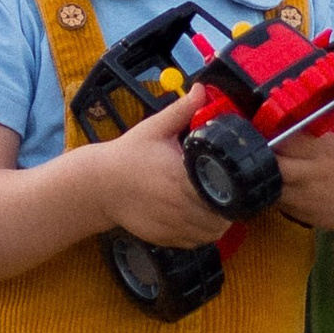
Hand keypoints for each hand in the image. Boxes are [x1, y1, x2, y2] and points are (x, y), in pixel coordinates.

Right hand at [89, 93, 232, 248]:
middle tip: (229, 191)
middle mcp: (178, 205)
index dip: (234, 189)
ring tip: (218, 206)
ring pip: (211, 233)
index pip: (222, 191)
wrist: (98, 185)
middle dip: (231, 206)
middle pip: (222, 216)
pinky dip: (203, 234)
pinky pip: (195, 242)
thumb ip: (181, 110)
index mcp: (181, 177)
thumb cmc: (127, 156)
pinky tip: (200, 218)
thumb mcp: (154, 128)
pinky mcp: (164, 238)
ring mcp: (172, 225)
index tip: (234, 180)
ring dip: (220, 222)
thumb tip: (202, 90)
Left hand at [271, 119, 333, 266]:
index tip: (265, 115)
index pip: (285, 133)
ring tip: (263, 157)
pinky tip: (278, 178)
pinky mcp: (304, 215)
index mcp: (328, 148)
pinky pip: (276, 201)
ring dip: (263, 170)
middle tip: (258, 137)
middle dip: (260, 148)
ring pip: (267, 183)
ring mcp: (306, 197)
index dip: (270, 124)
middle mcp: (312, 173)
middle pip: (268, 160)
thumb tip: (329, 91)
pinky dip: (272, 189)